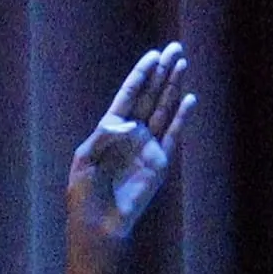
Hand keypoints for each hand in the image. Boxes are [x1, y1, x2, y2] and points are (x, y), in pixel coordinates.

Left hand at [60, 42, 193, 273]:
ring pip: (164, 110)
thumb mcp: (84, 162)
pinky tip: (188, 98)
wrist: (98, 225)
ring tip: (182, 64)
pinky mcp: (160, 162)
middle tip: (175, 48)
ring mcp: (148, 146)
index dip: (140, 76)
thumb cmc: (84, 195)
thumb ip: (102, 137)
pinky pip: (173, 135)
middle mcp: (132, 134)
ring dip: (173, 87)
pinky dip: (181, 117)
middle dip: (162, 73)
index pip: (128, 96)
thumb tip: (123, 122)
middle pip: (150, 96)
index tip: (152, 55)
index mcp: (109, 131)